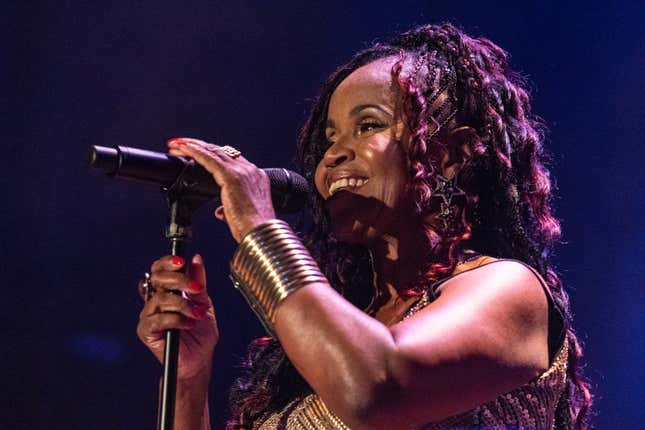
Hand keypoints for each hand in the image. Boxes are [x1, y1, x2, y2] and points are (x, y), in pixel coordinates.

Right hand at [137, 254, 217, 380]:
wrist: (199, 360)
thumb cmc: (200, 334)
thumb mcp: (203, 303)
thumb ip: (198, 283)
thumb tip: (196, 259)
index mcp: (167, 292)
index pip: (159, 270)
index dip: (167, 262)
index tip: (182, 261)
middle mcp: (154, 301)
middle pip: (157, 279)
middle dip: (179, 280)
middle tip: (196, 288)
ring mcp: (148, 316)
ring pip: (160, 299)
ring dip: (183, 304)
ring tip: (197, 314)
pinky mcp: (146, 331)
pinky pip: (158, 319)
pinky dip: (176, 320)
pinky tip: (188, 324)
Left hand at [167, 137, 275, 241]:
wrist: (260, 233)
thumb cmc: (253, 229)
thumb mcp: (241, 215)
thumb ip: (229, 209)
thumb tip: (220, 211)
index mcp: (256, 178)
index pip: (231, 159)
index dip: (213, 154)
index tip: (199, 153)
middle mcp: (250, 170)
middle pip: (221, 151)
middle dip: (200, 146)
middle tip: (182, 145)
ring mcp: (242, 171)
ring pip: (213, 151)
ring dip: (192, 146)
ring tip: (177, 145)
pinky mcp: (231, 176)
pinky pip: (208, 158)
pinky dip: (194, 151)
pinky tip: (182, 148)